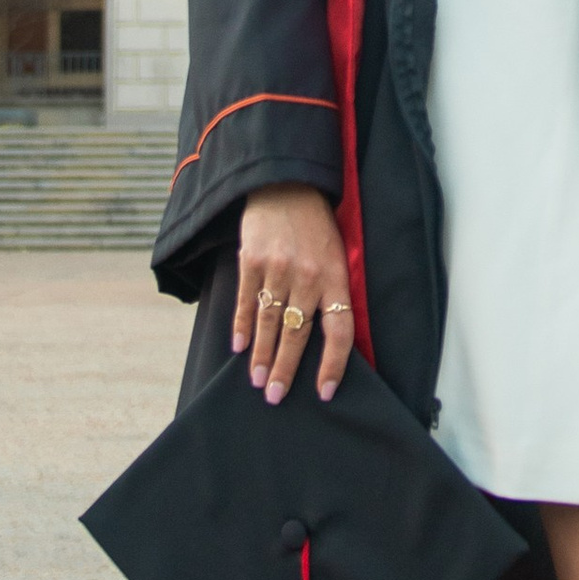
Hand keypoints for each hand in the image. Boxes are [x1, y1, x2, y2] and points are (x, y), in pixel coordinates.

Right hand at [234, 186, 352, 402]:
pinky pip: (247, 302)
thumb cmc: (315, 225)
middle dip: (285, 369)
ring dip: (261, 355)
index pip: (339, 331)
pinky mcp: (251, 261)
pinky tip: (240, 347)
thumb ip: (332, 291)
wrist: (286, 183)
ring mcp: (277, 269)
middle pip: (297, 334)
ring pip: (269, 323)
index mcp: (335, 277)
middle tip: (276, 396)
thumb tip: (327, 337)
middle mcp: (308, 277)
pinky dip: (242, 327)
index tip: (324, 392)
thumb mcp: (337, 254)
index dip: (333, 365)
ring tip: (257, 380)